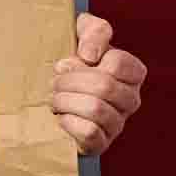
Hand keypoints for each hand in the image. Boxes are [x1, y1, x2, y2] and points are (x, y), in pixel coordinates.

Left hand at [52, 12, 144, 155]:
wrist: (45, 97)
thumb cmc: (67, 64)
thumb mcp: (79, 35)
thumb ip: (93, 31)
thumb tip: (90, 56)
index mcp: (131, 73)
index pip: (118, 62)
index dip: (86, 61)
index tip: (68, 62)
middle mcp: (130, 99)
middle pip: (104, 86)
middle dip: (69, 82)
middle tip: (54, 83)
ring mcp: (117, 123)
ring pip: (95, 109)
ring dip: (64, 101)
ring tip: (55, 100)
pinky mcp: (100, 144)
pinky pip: (89, 133)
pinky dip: (68, 123)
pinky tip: (60, 118)